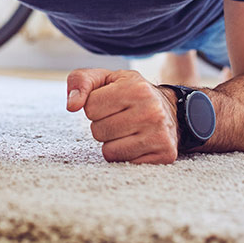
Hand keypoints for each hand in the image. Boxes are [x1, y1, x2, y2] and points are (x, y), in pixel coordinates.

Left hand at [65, 68, 179, 163]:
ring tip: (128, 130)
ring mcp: (159, 135)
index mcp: (136, 88)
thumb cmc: (131, 92)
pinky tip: (137, 143)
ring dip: (112, 143)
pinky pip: (123, 164)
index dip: (95, 107)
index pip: (90, 108)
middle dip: (103, 125)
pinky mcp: (164, 155)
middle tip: (120, 118)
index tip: (110, 104)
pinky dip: (125, 156)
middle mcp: (152, 111)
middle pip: (98, 131)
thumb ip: (81, 82)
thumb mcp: (106, 78)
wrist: (171, 110)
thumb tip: (72, 106)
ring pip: (109, 151)